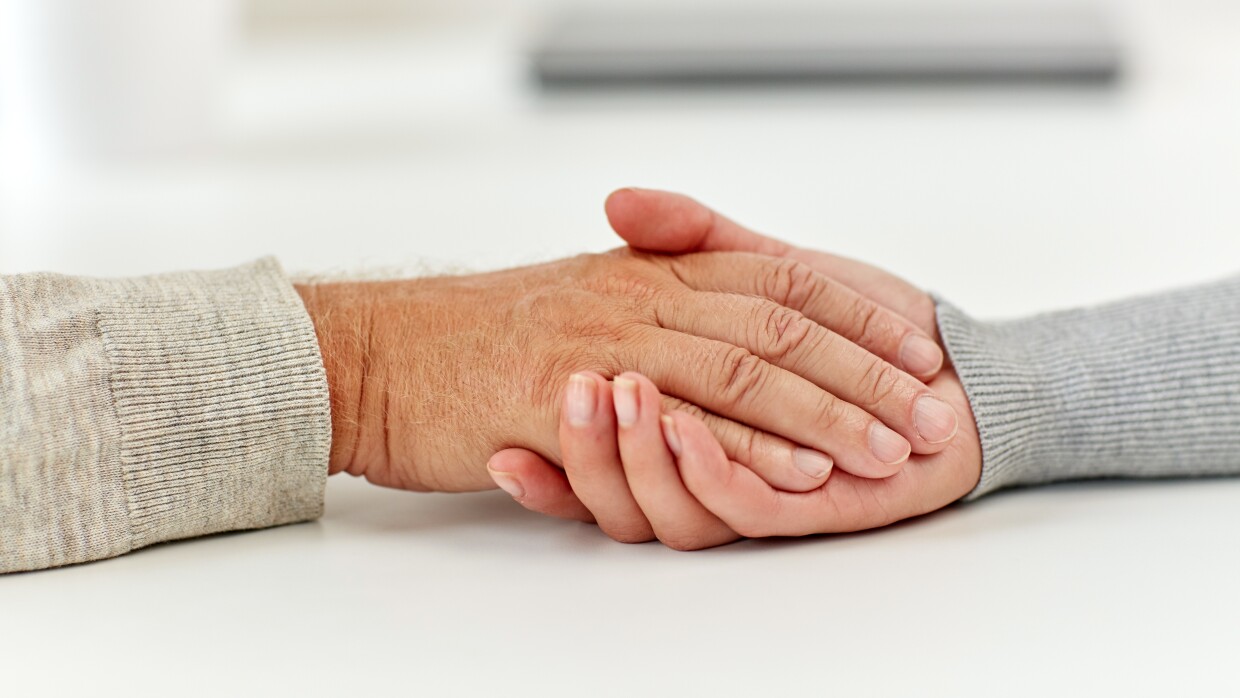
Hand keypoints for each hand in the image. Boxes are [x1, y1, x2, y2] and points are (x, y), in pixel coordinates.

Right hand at [487, 188, 980, 545]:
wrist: (379, 351)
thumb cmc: (475, 329)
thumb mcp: (577, 289)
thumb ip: (654, 271)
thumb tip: (722, 278)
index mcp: (650, 267)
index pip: (779, 279)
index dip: (856, 311)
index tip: (916, 344)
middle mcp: (639, 297)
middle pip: (781, 327)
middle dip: (867, 370)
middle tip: (933, 408)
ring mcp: (608, 348)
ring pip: (744, 377)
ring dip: (827, 415)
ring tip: (890, 448)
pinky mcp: (572, 405)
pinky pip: (678, 428)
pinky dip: (749, 450)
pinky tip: (800, 474)